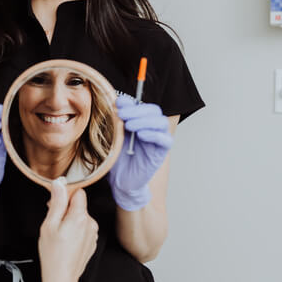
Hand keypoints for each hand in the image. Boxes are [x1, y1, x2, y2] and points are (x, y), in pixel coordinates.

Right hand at [38, 180, 97, 281]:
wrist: (61, 279)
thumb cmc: (53, 254)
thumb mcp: (49, 225)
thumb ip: (56, 202)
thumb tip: (59, 184)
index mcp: (80, 217)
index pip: (78, 193)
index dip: (65, 195)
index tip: (55, 203)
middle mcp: (90, 223)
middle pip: (79, 205)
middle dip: (66, 209)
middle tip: (53, 223)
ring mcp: (92, 234)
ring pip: (81, 217)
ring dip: (70, 221)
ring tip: (59, 235)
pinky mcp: (92, 242)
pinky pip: (83, 229)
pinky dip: (75, 231)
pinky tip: (65, 242)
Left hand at [107, 95, 172, 211]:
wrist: (120, 180)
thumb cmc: (118, 157)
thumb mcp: (115, 134)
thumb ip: (119, 118)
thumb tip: (119, 101)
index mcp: (141, 122)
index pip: (144, 105)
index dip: (133, 103)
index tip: (119, 104)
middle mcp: (152, 129)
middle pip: (155, 111)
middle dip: (138, 110)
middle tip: (122, 115)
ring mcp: (158, 140)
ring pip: (162, 123)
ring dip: (145, 121)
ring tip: (129, 126)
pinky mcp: (161, 153)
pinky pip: (165, 140)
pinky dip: (154, 135)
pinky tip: (141, 135)